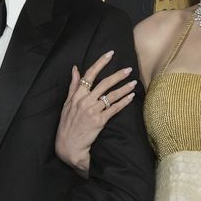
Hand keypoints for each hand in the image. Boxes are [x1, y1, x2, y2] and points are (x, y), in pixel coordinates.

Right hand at [55, 50, 137, 174]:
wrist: (68, 146)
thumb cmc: (67, 125)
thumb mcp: (66, 104)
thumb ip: (73, 86)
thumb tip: (76, 69)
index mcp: (77, 95)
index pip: (89, 74)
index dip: (100, 63)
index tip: (110, 54)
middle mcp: (84, 101)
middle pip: (104, 83)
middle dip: (118, 75)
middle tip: (128, 69)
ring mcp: (92, 111)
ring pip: (111, 95)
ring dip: (124, 88)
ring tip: (133, 83)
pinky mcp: (99, 121)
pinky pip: (114, 109)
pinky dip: (124, 102)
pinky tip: (131, 97)